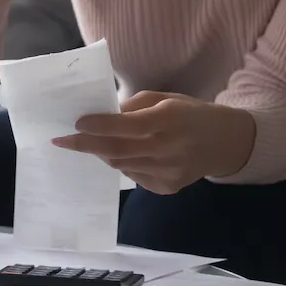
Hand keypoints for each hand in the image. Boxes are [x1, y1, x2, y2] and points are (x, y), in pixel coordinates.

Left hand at [51, 91, 255, 194]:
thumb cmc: (189, 113)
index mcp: (170, 119)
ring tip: (90, 143)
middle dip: (86, 145)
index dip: (100, 126)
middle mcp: (169, 148)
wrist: (223, 143)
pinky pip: (134, 176)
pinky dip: (122, 163)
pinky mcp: (167, 187)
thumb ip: (134, 106)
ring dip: (102, 154)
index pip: (128, 126)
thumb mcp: (165, 98)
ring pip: (122, 165)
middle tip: (61, 141)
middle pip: (119, 150)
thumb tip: (101, 114)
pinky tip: (122, 153)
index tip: (76, 123)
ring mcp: (169, 172)